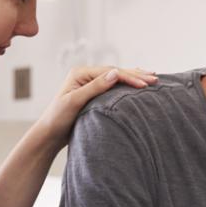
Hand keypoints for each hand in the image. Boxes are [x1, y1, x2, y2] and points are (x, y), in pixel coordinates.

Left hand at [36, 66, 157, 149]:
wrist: (49, 134)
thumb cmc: (58, 119)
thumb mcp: (75, 102)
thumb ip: (95, 87)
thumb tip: (115, 73)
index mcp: (80, 73)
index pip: (110, 72)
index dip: (129, 77)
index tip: (145, 84)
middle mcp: (86, 75)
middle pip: (115, 72)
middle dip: (136, 75)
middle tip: (155, 78)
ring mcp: (89, 84)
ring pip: (116, 78)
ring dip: (134, 78)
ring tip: (152, 77)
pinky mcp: (93, 94)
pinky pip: (113, 86)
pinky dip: (126, 85)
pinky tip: (136, 84)